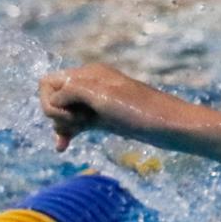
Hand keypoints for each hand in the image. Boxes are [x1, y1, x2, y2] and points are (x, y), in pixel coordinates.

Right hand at [38, 64, 199, 151]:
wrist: (172, 127)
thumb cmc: (140, 111)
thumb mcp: (102, 96)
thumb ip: (72, 90)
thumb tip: (54, 100)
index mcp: (89, 74)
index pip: (48, 83)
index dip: (50, 101)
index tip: (69, 114)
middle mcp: (91, 85)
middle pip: (54, 97)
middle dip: (56, 114)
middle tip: (78, 124)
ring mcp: (98, 103)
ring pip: (65, 112)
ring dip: (61, 125)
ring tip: (67, 140)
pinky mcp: (105, 119)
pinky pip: (78, 123)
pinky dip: (68, 132)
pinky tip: (62, 147)